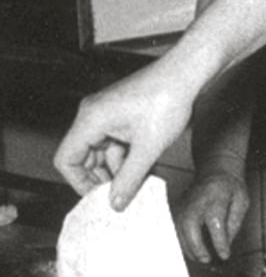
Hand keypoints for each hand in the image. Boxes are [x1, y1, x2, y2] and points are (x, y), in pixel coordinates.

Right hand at [53, 62, 195, 210]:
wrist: (187, 74)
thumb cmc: (167, 98)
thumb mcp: (148, 147)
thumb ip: (129, 179)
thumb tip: (115, 203)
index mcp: (91, 119)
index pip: (66, 159)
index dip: (79, 183)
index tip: (98, 198)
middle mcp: (94, 115)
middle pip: (84, 157)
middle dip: (103, 178)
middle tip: (121, 197)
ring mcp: (108, 114)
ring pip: (104, 152)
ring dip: (120, 170)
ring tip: (139, 186)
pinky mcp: (123, 115)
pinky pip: (117, 143)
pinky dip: (129, 158)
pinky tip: (146, 171)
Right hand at [175, 172, 248, 262]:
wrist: (216, 171)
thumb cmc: (230, 187)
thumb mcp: (241, 202)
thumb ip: (234, 223)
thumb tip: (225, 245)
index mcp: (216, 195)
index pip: (215, 222)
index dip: (219, 242)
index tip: (224, 255)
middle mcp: (196, 199)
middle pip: (190, 225)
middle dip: (197, 246)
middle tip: (206, 259)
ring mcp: (183, 204)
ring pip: (179, 229)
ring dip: (188, 247)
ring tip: (201, 258)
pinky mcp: (176, 210)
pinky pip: (175, 230)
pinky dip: (182, 242)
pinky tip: (192, 250)